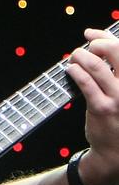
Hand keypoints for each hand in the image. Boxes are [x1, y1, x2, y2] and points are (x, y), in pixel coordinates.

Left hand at [66, 27, 118, 184]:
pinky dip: (74, 71)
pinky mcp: (102, 108)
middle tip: (83, 49)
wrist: (116, 151)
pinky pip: (85, 82)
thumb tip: (96, 39)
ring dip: (79, 56)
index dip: (104, 35)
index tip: (90, 33)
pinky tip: (70, 70)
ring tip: (73, 58)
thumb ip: (115, 68)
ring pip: (96, 64)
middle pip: (115, 49)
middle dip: (94, 43)